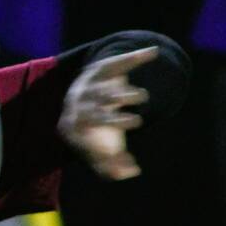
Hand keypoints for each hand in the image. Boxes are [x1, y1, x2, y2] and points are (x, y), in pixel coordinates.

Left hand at [58, 47, 153, 179]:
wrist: (80, 96)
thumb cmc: (92, 129)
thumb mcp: (96, 149)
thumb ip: (111, 165)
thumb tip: (130, 173)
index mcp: (73, 127)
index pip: (85, 140)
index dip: (106, 149)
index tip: (129, 156)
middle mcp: (77, 104)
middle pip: (93, 113)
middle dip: (114, 119)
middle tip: (137, 123)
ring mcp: (87, 85)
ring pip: (105, 91)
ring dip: (124, 95)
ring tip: (142, 98)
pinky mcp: (99, 68)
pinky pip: (116, 62)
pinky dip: (134, 57)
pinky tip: (152, 52)